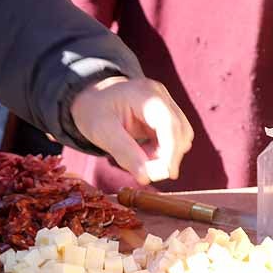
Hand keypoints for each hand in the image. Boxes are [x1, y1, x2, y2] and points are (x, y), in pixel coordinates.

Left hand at [71, 77, 192, 184]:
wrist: (92, 98)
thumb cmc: (93, 110)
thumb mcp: (101, 132)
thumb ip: (124, 153)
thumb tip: (146, 178)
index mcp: (145, 94)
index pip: (169, 124)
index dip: (172, 151)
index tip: (167, 174)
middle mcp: (161, 96)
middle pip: (180, 131)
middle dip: (168, 156)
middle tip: (146, 172)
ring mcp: (165, 104)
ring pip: (180, 136)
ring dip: (165, 155)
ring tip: (138, 158)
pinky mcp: (165, 115)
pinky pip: (173, 138)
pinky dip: (162, 152)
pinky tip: (142, 152)